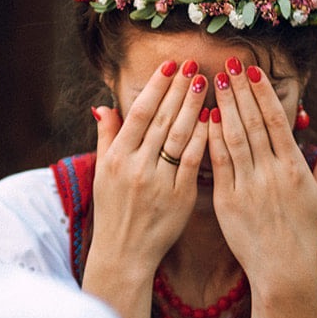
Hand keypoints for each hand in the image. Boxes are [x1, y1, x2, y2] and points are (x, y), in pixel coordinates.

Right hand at [89, 59, 209, 269]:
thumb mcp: (102, 172)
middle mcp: (136, 167)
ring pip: (180, 136)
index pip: (140, 113)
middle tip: (194, 64)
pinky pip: (194, 162)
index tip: (170, 65)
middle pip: (162, 119)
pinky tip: (214, 118)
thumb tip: (103, 106)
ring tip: (206, 82)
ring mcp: (159, 183)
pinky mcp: (180, 198)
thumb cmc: (113, 210)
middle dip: (179, 89)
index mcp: (116, 158)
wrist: (124, 253)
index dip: (156, 87)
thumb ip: (105, 137)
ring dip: (194, 106)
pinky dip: (204, 138)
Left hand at [206, 59, 316, 290]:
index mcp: (294, 168)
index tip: (253, 71)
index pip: (276, 122)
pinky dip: (211, 139)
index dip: (263, 94)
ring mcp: (248, 186)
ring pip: (234, 138)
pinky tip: (205, 118)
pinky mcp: (227, 201)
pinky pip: (218, 163)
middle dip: (240, 91)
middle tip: (228, 64)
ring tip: (214, 82)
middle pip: (253, 123)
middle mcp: (271, 173)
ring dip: (224, 107)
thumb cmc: (306, 235)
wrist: (284, 271)